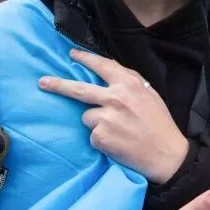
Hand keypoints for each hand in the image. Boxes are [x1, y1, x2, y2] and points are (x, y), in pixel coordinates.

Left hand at [39, 49, 188, 184]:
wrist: (167, 155)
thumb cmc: (160, 124)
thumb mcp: (150, 95)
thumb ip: (130, 81)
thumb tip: (110, 69)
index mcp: (128, 84)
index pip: (101, 65)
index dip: (85, 58)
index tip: (72, 54)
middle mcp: (115, 98)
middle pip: (78, 89)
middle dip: (57, 85)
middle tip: (42, 82)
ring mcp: (106, 118)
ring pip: (87, 117)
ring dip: (97, 123)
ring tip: (118, 132)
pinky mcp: (100, 137)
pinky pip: (92, 135)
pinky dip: (101, 140)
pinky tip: (118, 143)